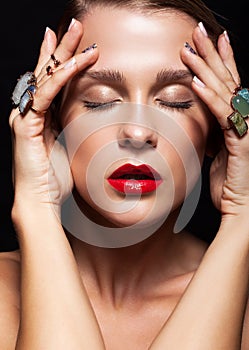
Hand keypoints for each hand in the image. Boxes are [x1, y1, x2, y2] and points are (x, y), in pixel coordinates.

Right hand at [9, 19, 98, 210]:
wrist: (41, 200)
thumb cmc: (56, 177)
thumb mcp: (69, 144)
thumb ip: (72, 125)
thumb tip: (88, 113)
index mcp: (42, 116)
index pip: (52, 81)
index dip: (62, 60)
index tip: (76, 43)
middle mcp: (30, 112)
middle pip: (47, 72)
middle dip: (61, 47)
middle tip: (76, 24)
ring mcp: (26, 118)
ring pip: (45, 78)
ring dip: (62, 54)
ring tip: (78, 33)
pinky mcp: (27, 126)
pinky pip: (45, 96)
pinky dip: (60, 78)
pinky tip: (74, 63)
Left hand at [181, 23, 248, 217]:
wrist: (241, 210)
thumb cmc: (227, 184)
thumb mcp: (217, 152)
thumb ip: (213, 133)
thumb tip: (202, 120)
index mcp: (240, 120)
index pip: (228, 83)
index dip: (219, 60)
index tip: (206, 42)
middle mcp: (247, 119)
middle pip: (227, 79)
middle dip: (211, 53)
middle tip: (197, 30)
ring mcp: (247, 129)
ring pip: (224, 91)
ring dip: (205, 68)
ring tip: (188, 48)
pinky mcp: (241, 141)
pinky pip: (221, 114)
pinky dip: (207, 97)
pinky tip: (193, 82)